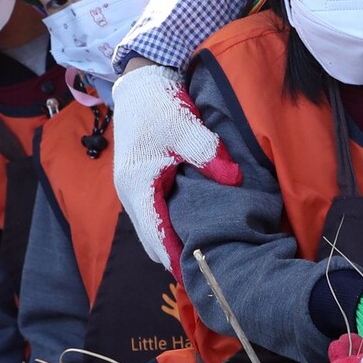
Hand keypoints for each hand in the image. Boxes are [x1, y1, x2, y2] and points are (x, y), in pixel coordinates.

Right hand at [112, 63, 241, 280]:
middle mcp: (128, 194)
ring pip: (149, 232)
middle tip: (202, 275)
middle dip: (172, 258)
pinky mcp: (137, 185)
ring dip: (168, 246)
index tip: (193, 277)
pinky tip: (187, 236)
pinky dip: (165, 232)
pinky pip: (150, 219)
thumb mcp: (185, 126)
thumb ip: (208, 154)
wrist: (141, 84)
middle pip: (150, 241)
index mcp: (137, 185)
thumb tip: (233, 179)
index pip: (156, 234)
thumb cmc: (160, 105)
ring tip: (196, 261)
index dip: (174, 258)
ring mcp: (130, 191)